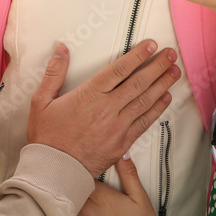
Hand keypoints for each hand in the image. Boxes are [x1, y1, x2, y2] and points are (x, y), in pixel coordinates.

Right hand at [28, 41, 180, 176]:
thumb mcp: (41, 101)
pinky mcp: (123, 142)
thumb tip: (61, 49)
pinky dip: (157, 109)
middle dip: (157, 66)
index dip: (138, 55)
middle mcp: (107, 108)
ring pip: (145, 100)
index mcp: (89, 95)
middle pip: (138, 82)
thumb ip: (54, 73)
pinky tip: (166, 98)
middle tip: (171, 54)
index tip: (151, 45)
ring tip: (175, 71)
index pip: (119, 69)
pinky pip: (144, 122)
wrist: (54, 171)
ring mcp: (117, 126)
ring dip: (162, 84)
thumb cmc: (47, 137)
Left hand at [73, 157, 167, 215]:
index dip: (83, 166)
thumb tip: (123, 155)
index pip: (82, 172)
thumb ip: (129, 174)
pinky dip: (70, 213)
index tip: (88, 164)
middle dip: (77, 180)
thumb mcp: (141, 199)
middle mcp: (86, 210)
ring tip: (80, 193)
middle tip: (84, 177)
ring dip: (72, 196)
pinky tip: (80, 212)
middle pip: (72, 187)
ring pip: (67, 203)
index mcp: (100, 197)